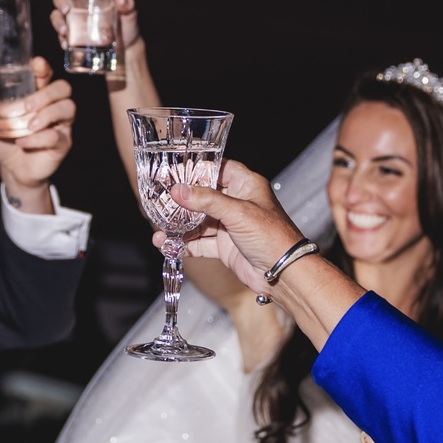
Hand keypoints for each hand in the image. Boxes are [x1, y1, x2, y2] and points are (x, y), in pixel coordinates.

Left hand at [0, 56, 74, 212]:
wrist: (11, 169)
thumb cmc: (5, 139)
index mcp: (36, 94)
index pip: (46, 75)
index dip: (43, 68)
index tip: (37, 64)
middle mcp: (52, 105)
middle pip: (63, 88)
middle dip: (46, 93)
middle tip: (28, 105)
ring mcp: (60, 124)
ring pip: (67, 107)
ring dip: (47, 114)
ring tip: (29, 124)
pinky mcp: (62, 143)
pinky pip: (57, 136)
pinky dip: (37, 138)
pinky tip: (23, 141)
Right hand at [50, 0, 139, 53]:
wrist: (126, 46)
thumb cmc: (126, 23)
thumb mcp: (130, 12)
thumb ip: (128, 4)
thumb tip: (120, 0)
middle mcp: (78, 4)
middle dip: (59, 1)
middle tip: (66, 10)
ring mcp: (73, 20)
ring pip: (56, 16)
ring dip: (57, 22)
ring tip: (65, 31)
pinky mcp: (73, 36)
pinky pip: (61, 36)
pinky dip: (62, 40)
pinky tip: (67, 44)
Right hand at [157, 160, 300, 295]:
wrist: (284, 273)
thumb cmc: (272, 236)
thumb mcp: (238, 212)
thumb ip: (207, 200)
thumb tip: (179, 190)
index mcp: (246, 185)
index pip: (217, 169)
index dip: (196, 169)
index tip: (173, 172)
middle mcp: (236, 203)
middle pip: (202, 196)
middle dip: (181, 201)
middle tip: (158, 201)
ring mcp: (229, 225)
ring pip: (197, 221)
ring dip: (178, 226)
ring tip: (159, 229)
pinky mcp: (224, 246)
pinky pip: (199, 242)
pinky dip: (183, 244)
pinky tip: (166, 245)